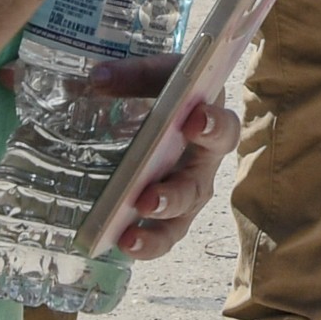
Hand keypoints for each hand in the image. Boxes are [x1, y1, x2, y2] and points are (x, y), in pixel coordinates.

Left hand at [90, 53, 233, 259]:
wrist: (176, 107)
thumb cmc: (175, 91)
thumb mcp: (161, 75)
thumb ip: (135, 74)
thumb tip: (97, 77)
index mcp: (211, 127)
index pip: (223, 129)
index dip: (212, 127)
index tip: (194, 120)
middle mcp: (203, 167)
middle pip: (195, 188)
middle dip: (173, 196)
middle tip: (148, 198)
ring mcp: (186, 195)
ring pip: (179, 222)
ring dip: (156, 234)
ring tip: (128, 239)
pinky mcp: (168, 215)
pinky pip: (160, 236)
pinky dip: (142, 244)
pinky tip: (116, 244)